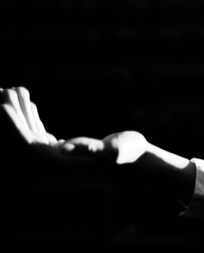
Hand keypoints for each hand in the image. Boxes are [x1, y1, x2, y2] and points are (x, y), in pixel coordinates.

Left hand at [2, 86, 147, 164]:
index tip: (2, 104)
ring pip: (31, 132)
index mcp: (60, 163)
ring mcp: (59, 156)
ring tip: (14, 89)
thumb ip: (89, 149)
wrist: (140, 162)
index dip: (13, 125)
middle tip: (4, 89)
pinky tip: (30, 104)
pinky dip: (32, 117)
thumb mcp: (112, 151)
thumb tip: (63, 148)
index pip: (27, 143)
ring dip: (21, 112)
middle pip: (24, 137)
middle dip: (13, 114)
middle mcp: (54, 161)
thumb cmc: (128, 155)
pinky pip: (41, 133)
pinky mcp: (66, 150)